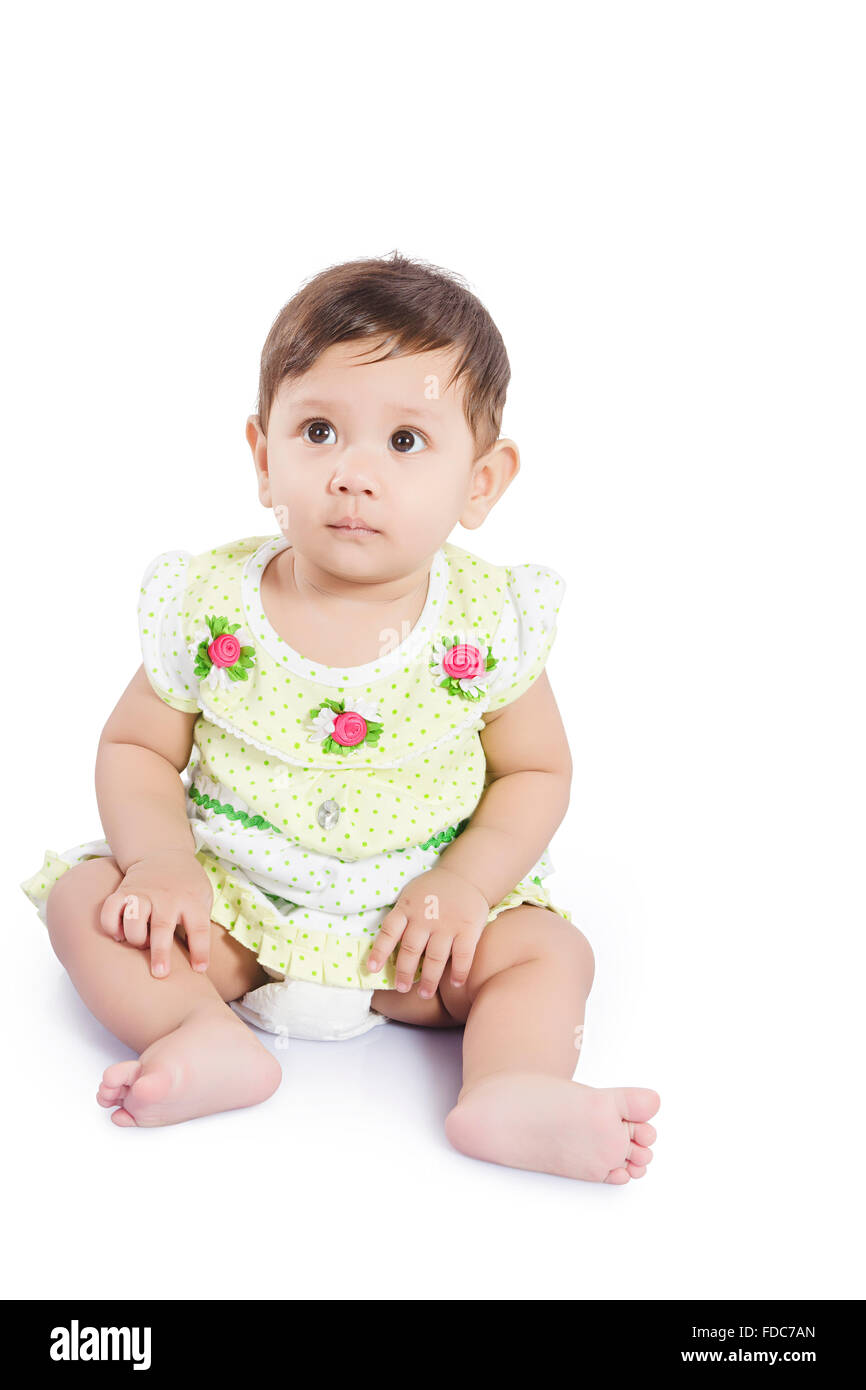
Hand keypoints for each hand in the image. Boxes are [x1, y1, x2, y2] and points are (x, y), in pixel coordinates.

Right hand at [99, 850, 214, 978]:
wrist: (163, 852)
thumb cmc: (186, 885)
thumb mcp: (204, 896)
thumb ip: (201, 923)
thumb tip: (199, 961)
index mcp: (191, 900)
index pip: (199, 928)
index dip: (200, 951)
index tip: (199, 969)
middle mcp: (166, 897)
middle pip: (162, 926)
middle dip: (160, 952)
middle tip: (160, 974)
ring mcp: (143, 893)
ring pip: (133, 919)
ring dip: (135, 938)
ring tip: (139, 944)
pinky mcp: (123, 892)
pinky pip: (109, 910)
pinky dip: (110, 926)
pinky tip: (118, 935)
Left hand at [366, 866, 490, 997]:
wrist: (466, 875)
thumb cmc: (432, 891)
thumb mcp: (410, 896)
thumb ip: (401, 917)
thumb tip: (386, 948)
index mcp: (407, 908)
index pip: (389, 931)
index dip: (379, 951)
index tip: (372, 969)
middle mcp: (425, 917)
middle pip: (411, 949)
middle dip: (404, 972)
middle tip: (400, 988)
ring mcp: (447, 923)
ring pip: (435, 957)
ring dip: (429, 979)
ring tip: (424, 993)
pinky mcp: (468, 928)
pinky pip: (463, 955)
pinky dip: (459, 971)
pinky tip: (455, 983)